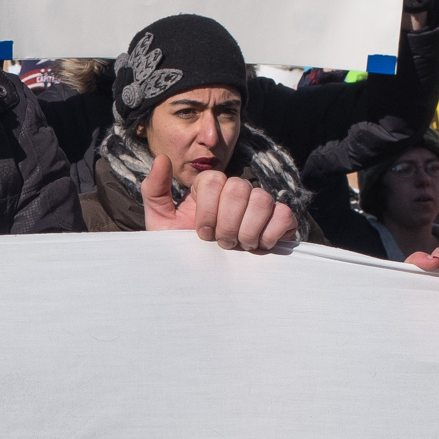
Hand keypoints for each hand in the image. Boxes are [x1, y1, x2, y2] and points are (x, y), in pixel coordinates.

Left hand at [142, 156, 295, 250]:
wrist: (203, 279)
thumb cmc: (181, 250)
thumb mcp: (161, 223)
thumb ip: (155, 190)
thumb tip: (162, 158)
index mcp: (209, 188)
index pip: (213, 180)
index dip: (208, 211)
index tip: (202, 234)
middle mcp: (236, 191)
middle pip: (239, 188)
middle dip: (228, 223)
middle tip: (221, 243)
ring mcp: (259, 204)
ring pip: (262, 199)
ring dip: (247, 230)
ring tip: (239, 246)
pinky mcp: (280, 220)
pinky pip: (284, 214)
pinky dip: (270, 233)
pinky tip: (258, 246)